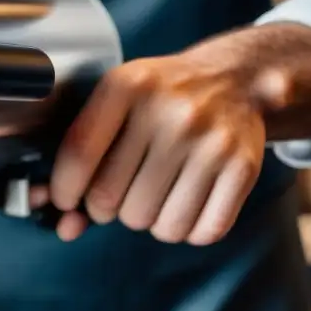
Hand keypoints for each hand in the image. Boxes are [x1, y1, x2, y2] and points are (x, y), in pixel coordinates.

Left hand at [48, 49, 266, 244]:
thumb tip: (66, 227)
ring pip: (157, 224)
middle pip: (112, 200)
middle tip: (122, 192)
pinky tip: (187, 203)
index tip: (69, 200)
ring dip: (150, 221)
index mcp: (129, 86)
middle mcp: (172, 111)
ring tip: (157, 194)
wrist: (235, 78)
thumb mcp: (116, 103)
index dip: (66, 191)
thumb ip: (81, 157)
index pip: (79, 156)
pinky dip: (188, 229)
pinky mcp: (244, 166)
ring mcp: (211, 140)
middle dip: (107, 209)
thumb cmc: (159, 101)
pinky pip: (202, 231)